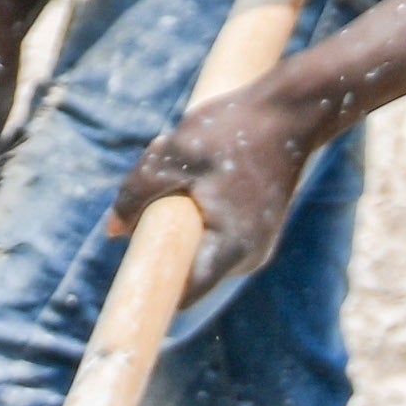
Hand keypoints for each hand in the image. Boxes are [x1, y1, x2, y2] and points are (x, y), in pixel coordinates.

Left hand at [109, 79, 315, 306]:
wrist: (292, 111)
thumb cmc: (234, 130)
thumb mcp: (173, 154)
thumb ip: (137, 193)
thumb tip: (113, 231)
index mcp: (230, 249)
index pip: (182, 293)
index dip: (151, 288)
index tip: (128, 271)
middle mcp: (247, 258)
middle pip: (187, 267)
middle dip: (163, 234)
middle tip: (165, 185)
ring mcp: (255, 245)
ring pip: (198, 246)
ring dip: (179, 216)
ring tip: (189, 168)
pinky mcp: (255, 229)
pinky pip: (213, 232)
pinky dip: (198, 208)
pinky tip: (204, 169)